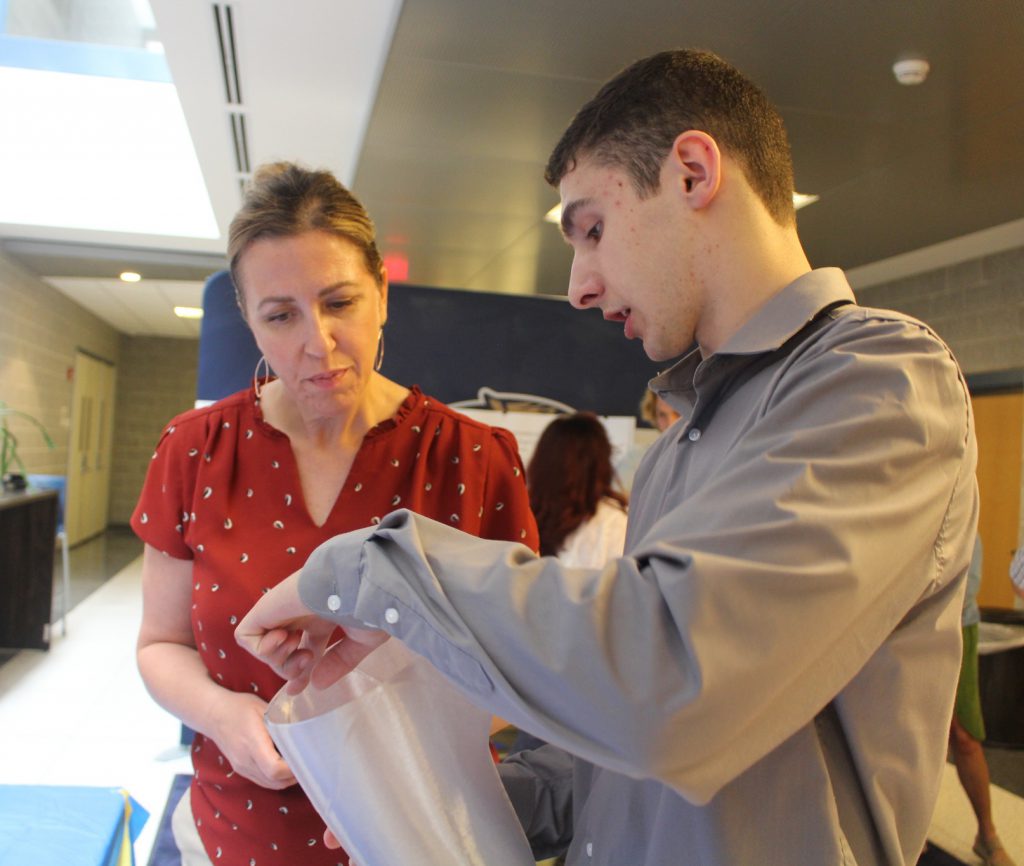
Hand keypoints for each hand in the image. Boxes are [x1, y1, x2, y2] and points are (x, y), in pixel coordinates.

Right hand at [208, 690, 296, 788]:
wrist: (213, 714)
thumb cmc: (239, 707)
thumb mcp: (263, 708)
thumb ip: (281, 722)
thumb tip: (302, 731)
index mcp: (253, 743)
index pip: (274, 769)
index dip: (292, 769)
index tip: (304, 759)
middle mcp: (246, 760)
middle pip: (274, 781)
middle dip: (293, 776)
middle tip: (306, 762)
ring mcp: (242, 767)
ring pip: (268, 784)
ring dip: (285, 779)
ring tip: (297, 764)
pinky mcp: (240, 769)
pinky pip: (261, 781)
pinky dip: (275, 779)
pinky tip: (284, 766)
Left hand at [234, 570, 387, 693]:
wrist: (360, 585)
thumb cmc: (369, 608)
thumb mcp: (361, 641)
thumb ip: (339, 662)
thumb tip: (317, 684)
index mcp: (322, 618)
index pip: (302, 648)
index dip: (298, 672)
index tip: (298, 690)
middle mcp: (299, 614)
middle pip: (281, 652)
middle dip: (290, 668)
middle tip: (308, 660)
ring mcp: (282, 610)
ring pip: (262, 647)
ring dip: (278, 659)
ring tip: (298, 645)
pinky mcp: (266, 608)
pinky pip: (245, 636)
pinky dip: (261, 648)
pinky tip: (285, 639)